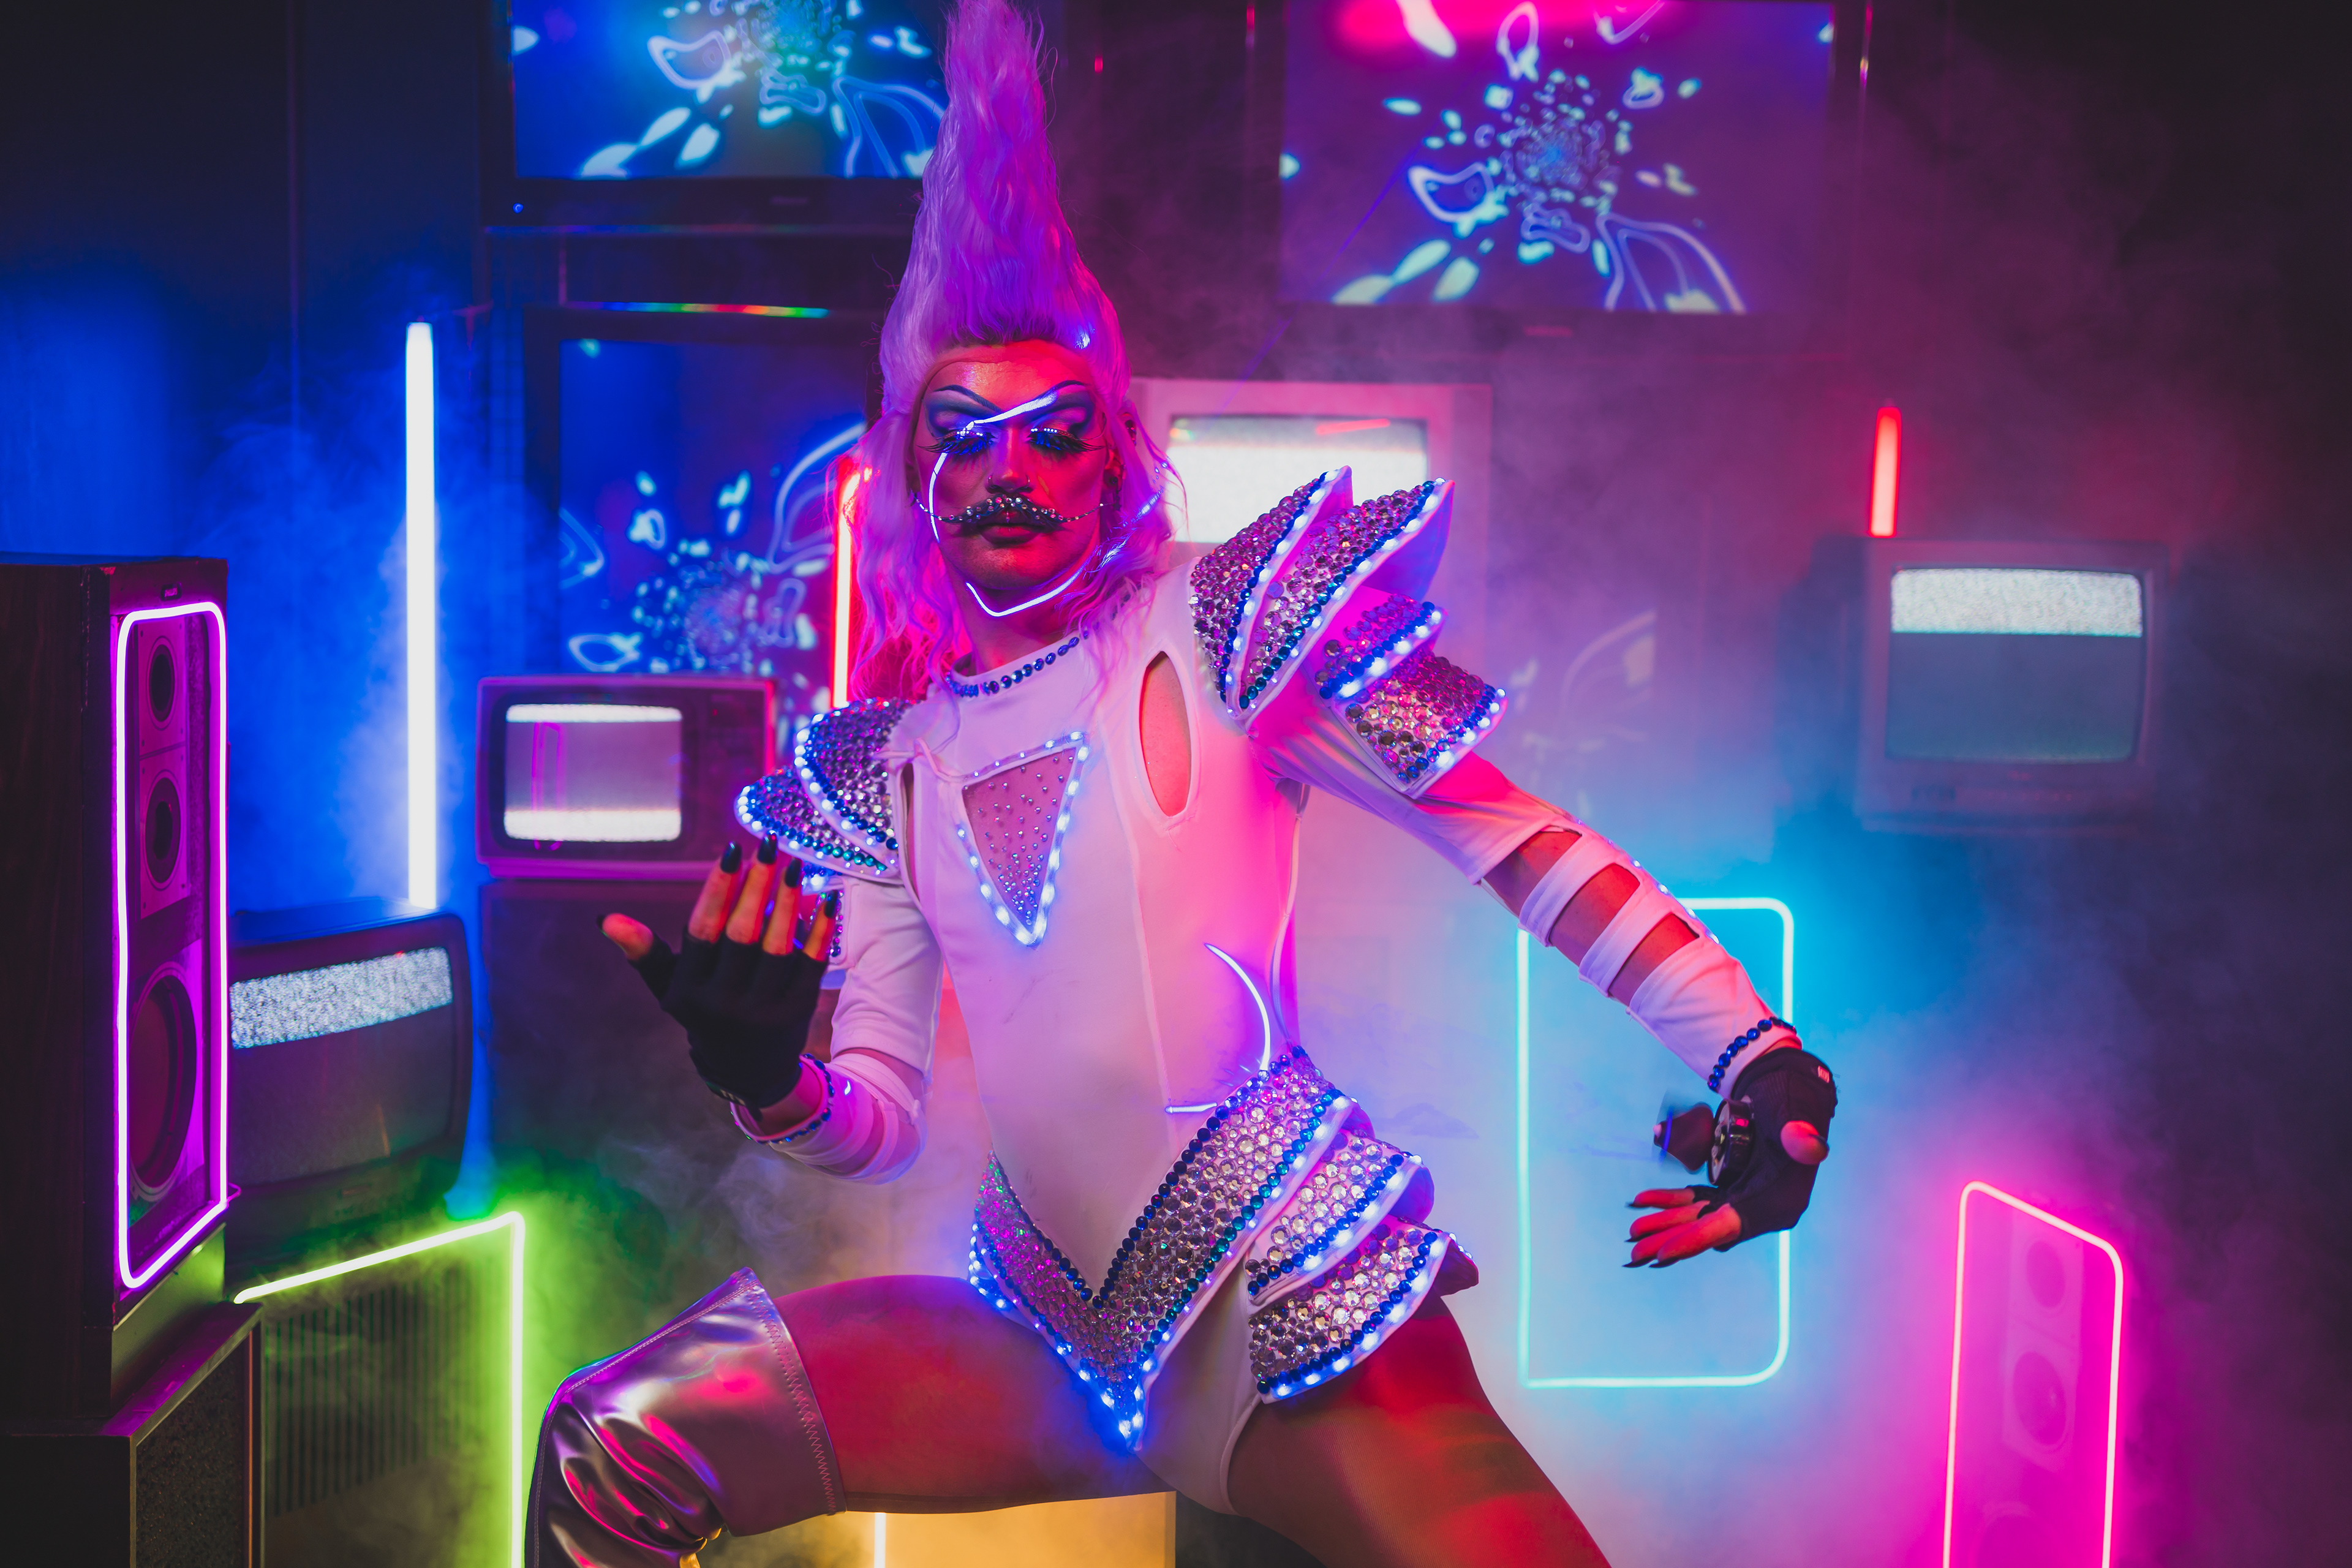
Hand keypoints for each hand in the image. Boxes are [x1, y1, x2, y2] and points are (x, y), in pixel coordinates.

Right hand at [602, 838, 839, 1108]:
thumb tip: (607, 919)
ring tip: (793, 865)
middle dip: (756, 886)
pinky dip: (820, 930)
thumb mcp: (670, 987)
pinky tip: (826, 898)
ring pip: (777, 946)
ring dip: (787, 902)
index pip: (702, 931)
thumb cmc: (704, 1011)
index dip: (717, 889)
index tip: (732, 850)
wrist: (748, 1070)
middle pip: (741, 934)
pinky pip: (811, 963)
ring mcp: (763, 1009)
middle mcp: (724, 1002)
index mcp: (689, 991)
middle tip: (769, 846)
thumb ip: (645, 952)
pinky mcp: (798, 1010)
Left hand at [1624, 1047, 1836, 1266]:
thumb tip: (1808, 1146)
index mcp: (1780, 1202)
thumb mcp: (1795, 1116)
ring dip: (1666, 1223)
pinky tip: (1644, 1199)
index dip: (1697, 1239)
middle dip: (1672, 1238)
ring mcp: (1745, 1198)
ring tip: (1632, 1233)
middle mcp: (1764, 1208)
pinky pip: (1697, 1199)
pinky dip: (1671, 1200)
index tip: (1664, 1253)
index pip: (1732, 1226)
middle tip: (1634, 1252)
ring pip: (1700, 1217)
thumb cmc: (1794, 1102)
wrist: (1789, 1090)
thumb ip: (1799, 1135)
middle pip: (1711, 1229)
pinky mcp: (1732, 1188)